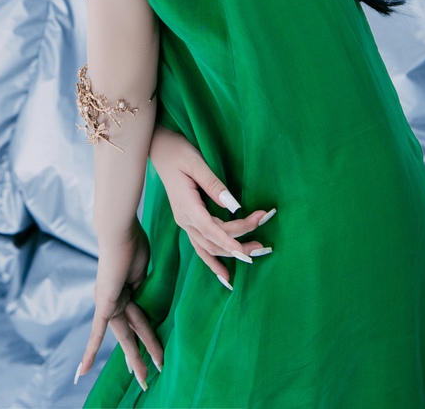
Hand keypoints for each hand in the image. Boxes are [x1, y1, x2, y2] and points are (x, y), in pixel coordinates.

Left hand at [75, 217, 162, 391]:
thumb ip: (142, 287)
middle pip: (132, 332)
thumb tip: (145, 299)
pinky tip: (82, 372)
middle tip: (147, 376)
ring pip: (126, 336)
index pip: (137, 318)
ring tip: (145, 378)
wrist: (120, 232)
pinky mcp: (103, 304)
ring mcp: (107, 302)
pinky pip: (97, 332)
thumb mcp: (142, 269)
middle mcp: (114, 299)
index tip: (149, 352)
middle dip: (141, 354)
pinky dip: (90, 351)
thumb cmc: (133, 243)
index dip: (144, 336)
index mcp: (124, 291)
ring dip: (137, 356)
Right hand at [149, 123, 275, 286]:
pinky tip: (225, 276)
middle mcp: (185, 219)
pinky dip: (213, 262)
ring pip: (209, 247)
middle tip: (264, 244)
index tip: (248, 247)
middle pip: (214, 240)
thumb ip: (214, 185)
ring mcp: (185, 222)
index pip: (212, 228)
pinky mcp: (188, 220)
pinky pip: (201, 247)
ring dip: (230, 253)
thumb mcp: (196, 163)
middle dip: (239, 244)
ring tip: (255, 253)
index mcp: (186, 206)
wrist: (160, 150)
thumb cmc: (178, 152)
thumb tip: (233, 205)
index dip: (231, 239)